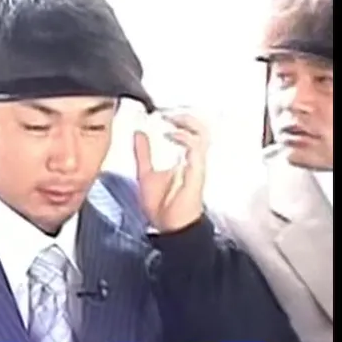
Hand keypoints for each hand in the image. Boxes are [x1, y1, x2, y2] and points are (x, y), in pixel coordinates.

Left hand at [134, 111, 209, 232]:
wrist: (169, 229)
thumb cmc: (161, 206)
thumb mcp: (145, 173)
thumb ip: (143, 154)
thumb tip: (139, 133)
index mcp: (183, 159)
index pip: (189, 131)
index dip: (178, 118)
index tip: (161, 112)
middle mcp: (193, 160)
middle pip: (200, 129)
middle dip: (185, 116)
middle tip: (167, 112)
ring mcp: (196, 165)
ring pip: (202, 135)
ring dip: (187, 122)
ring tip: (171, 118)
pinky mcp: (197, 172)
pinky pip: (196, 149)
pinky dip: (184, 138)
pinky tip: (171, 134)